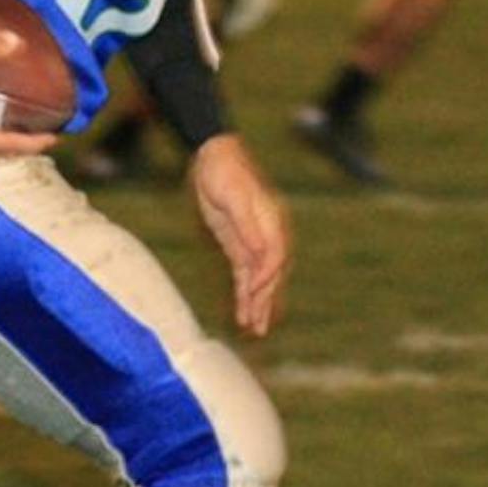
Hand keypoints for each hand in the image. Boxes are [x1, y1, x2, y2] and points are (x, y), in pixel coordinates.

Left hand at [188, 134, 291, 336]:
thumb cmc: (225, 172)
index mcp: (272, 222)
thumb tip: (261, 252)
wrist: (213, 157)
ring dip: (257, 303)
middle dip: (265, 300)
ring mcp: (253, 241)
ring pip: (258, 279)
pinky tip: (243, 311)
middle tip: (259, 327)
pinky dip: (244, 294)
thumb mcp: (233, 196)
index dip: (266, 276)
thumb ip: (247, 225)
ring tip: (255, 329)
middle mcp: (267, 235)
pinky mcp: (238, 246)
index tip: (254, 292)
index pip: (274, 257)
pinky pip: (244, 275)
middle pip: (271, 274)